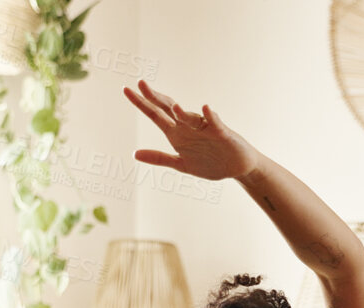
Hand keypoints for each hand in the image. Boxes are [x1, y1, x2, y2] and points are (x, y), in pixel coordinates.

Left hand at [123, 80, 254, 181]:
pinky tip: (206, 109)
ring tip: (173, 108)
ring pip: (190, 118)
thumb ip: (159, 158)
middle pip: (168, 109)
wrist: (236, 167)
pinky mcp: (221, 132)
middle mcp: (187, 126)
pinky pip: (215, 122)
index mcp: (176, 134)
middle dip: (155, 98)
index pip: (155, 114)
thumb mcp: (182, 164)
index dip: (141, 103)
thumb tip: (134, 154)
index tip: (126, 89)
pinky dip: (211, 116)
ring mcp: (204, 128)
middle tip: (141, 84)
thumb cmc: (210, 163)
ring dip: (182, 113)